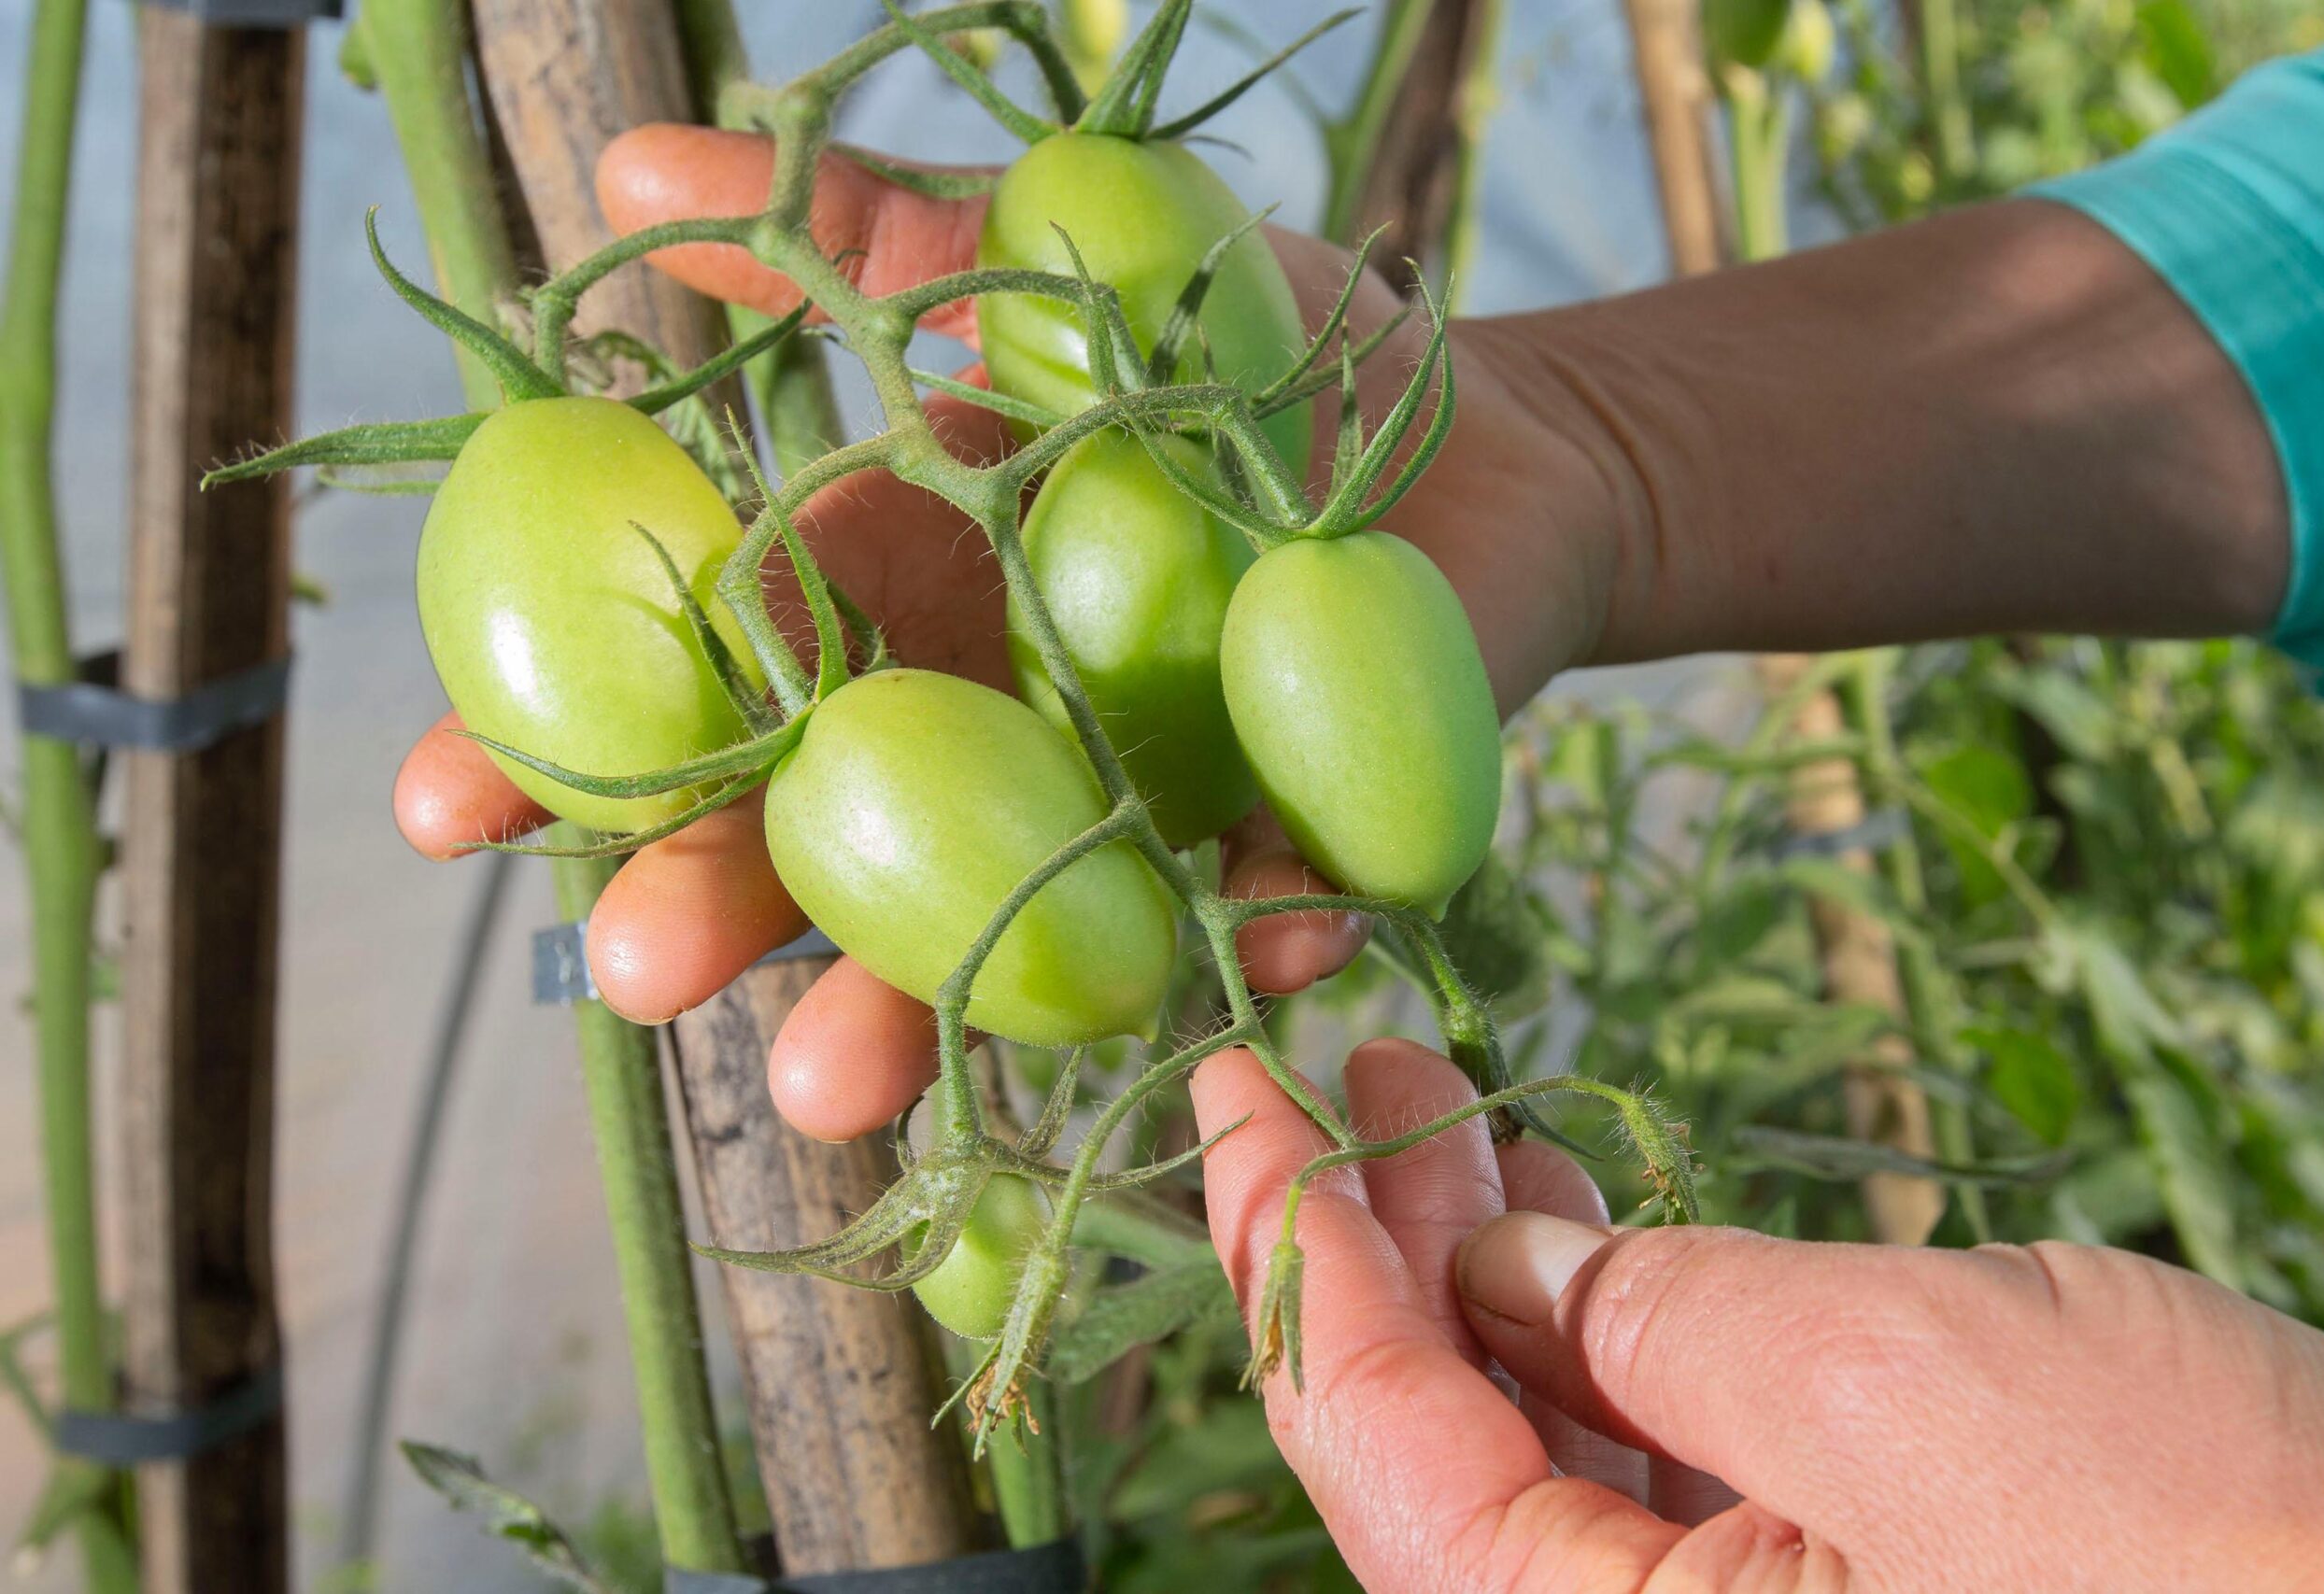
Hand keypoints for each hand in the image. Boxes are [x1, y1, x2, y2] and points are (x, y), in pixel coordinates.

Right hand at [394, 125, 1622, 1140]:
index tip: (443, 806)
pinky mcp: (1304, 842)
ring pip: (1009, 918)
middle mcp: (1003, 729)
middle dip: (728, 905)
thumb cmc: (1252, 348)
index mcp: (915, 598)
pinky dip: (1261, 935)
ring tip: (832, 1087)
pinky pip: (1270, 908)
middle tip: (634, 979)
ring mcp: (1142, 803)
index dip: (583, 743)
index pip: (720, 676)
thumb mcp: (1045, 262)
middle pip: (838, 833)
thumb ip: (851, 236)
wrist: (1491, 427)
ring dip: (924, 1004)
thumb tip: (620, 172)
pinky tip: (1246, 963)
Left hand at [1195, 1039, 2323, 1592]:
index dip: (1281, 1242)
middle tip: (1330, 1057)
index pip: (1365, 1434)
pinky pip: (1647, 1460)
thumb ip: (1646, 1322)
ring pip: (1530, 1437)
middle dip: (1371, 1232)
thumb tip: (1497, 1260)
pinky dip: (1595, 1321)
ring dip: (1475, 1256)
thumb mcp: (1879, 1385)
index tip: (1231, 1085)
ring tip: (1429, 1088)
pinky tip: (1564, 1203)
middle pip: (1426, 1437)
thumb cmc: (2211, 1561)